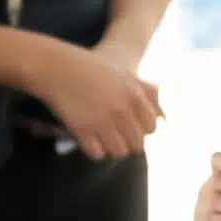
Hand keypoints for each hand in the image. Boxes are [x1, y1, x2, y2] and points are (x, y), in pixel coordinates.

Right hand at [24, 37, 162, 161]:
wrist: (55, 66)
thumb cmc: (92, 68)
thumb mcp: (126, 73)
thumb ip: (148, 93)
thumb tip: (165, 118)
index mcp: (135, 96)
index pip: (151, 129)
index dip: (141, 130)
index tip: (129, 126)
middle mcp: (122, 109)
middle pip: (137, 144)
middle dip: (127, 142)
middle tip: (115, 135)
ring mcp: (102, 120)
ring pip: (119, 152)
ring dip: (111, 148)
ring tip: (102, 139)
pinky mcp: (81, 128)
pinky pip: (97, 153)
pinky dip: (95, 150)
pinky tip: (89, 140)